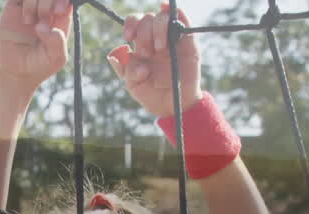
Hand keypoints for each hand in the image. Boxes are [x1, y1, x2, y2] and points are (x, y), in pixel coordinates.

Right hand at [0, 0, 71, 89]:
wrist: (17, 71)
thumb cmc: (40, 65)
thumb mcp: (56, 58)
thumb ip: (57, 42)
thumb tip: (43, 26)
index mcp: (62, 17)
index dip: (62, 0)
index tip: (59, 11)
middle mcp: (47, 8)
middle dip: (48, 1)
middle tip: (43, 17)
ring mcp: (31, 7)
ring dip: (34, 3)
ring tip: (30, 22)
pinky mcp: (15, 7)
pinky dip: (25, 2)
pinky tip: (25, 18)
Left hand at [108, 4, 201, 118]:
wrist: (174, 106)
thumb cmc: (153, 95)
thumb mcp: (133, 85)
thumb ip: (125, 69)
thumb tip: (121, 50)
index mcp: (141, 46)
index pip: (134, 23)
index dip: (130, 25)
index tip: (129, 37)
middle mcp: (156, 38)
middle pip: (147, 20)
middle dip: (144, 34)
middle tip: (148, 54)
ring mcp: (172, 39)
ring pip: (162, 17)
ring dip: (157, 28)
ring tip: (159, 49)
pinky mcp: (188, 42)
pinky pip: (182, 19)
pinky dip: (176, 13)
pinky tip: (168, 10)